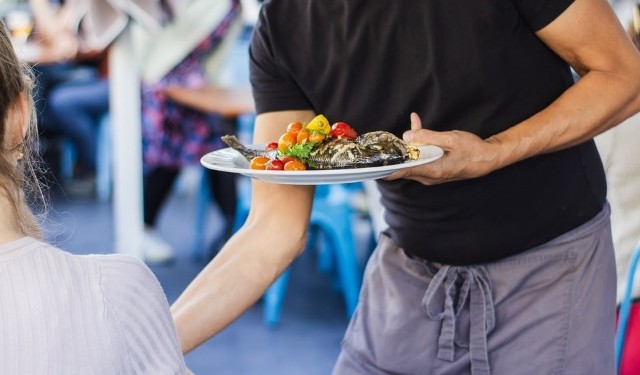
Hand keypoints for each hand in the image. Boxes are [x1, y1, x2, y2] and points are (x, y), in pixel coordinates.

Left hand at [386, 113, 501, 184]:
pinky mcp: (434, 167)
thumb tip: (407, 137)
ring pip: (411, 158)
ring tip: (410, 123)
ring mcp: (431, 173)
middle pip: (403, 165)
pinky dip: (418, 143)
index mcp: (430, 170)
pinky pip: (420, 156)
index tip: (370, 165)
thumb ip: (428, 137)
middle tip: (381, 139)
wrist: (489, 158)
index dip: (384, 169)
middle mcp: (428, 175)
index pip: (400, 173)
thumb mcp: (451, 140)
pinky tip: (417, 124)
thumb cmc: (473, 150)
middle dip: (393, 152)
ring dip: (408, 143)